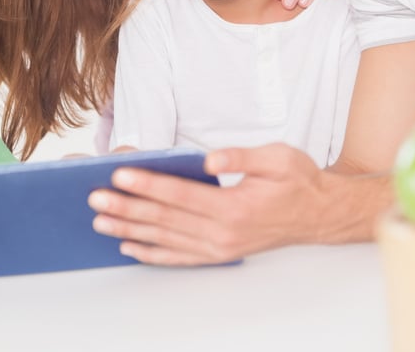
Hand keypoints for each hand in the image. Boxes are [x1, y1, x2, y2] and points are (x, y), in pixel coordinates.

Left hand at [87, 143, 332, 265]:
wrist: (318, 214)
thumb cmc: (297, 180)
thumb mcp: (277, 157)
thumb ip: (241, 157)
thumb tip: (210, 159)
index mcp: (234, 207)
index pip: (180, 195)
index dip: (148, 185)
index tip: (120, 175)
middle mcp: (223, 233)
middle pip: (165, 219)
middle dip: (127, 207)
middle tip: (96, 198)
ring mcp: (220, 247)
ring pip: (166, 239)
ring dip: (130, 230)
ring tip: (100, 222)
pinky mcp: (219, 253)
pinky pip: (179, 257)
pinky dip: (152, 253)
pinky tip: (129, 247)